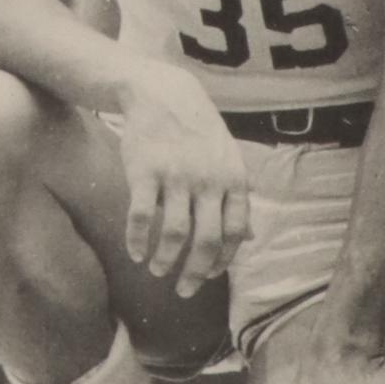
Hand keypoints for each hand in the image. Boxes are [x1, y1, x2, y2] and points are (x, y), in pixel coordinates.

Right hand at [107, 70, 252, 296]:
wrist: (162, 93)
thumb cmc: (198, 132)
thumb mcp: (227, 159)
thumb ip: (236, 199)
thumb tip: (249, 238)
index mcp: (232, 180)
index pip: (235, 232)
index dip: (223, 260)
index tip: (210, 275)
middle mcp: (207, 180)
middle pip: (206, 241)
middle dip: (195, 273)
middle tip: (185, 290)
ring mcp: (176, 176)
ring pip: (174, 234)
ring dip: (166, 260)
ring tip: (158, 270)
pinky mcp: (144, 172)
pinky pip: (142, 217)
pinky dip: (138, 241)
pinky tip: (135, 253)